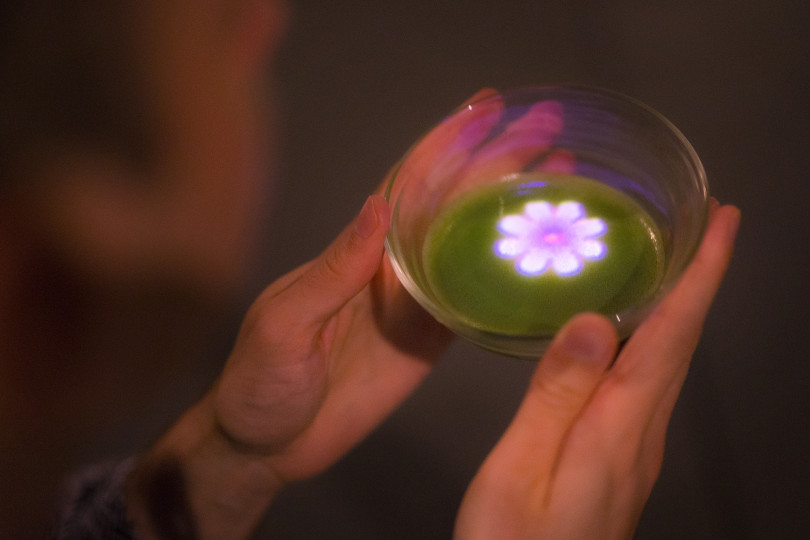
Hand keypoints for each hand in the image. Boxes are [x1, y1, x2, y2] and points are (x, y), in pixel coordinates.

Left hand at [125, 88, 507, 538]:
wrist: (269, 444)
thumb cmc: (260, 380)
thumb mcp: (285, 323)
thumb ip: (333, 271)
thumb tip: (377, 207)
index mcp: (357, 250)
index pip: (407, 184)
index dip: (446, 143)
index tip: (485, 105)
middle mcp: (394, 266)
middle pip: (454, 205)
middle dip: (499, 163)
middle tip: (548, 127)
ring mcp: (417, 303)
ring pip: (474, 247)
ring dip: (514, 212)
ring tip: (566, 180)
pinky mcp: (432, 341)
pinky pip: (478, 302)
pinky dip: (512, 279)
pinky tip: (546, 260)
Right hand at [455, 202, 739, 539]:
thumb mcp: (519, 471)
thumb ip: (555, 398)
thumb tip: (596, 325)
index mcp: (618, 429)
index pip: (672, 337)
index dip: (701, 276)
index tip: (724, 221)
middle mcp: (640, 434)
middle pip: (681, 344)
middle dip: (699, 279)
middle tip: (702, 223)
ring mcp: (633, 450)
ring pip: (667, 362)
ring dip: (680, 306)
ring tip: (673, 260)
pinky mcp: (618, 459)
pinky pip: (645, 384)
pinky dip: (654, 340)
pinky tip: (630, 331)